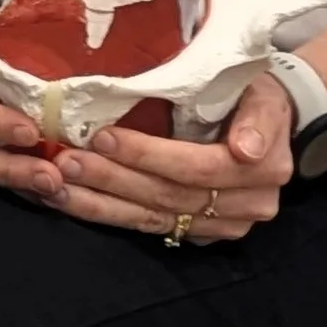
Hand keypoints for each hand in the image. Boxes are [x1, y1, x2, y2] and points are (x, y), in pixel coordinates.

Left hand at [49, 69, 294, 242]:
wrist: (269, 123)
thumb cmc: (254, 95)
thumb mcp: (262, 93)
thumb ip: (256, 119)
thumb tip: (246, 150)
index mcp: (265, 169)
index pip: (198, 167)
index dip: (149, 155)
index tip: (104, 137)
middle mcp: (247, 206)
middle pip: (169, 196)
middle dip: (113, 178)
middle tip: (66, 160)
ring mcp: (223, 226)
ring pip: (153, 218)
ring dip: (100, 203)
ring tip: (56, 186)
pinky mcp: (198, 234)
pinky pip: (148, 227)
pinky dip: (107, 214)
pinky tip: (72, 202)